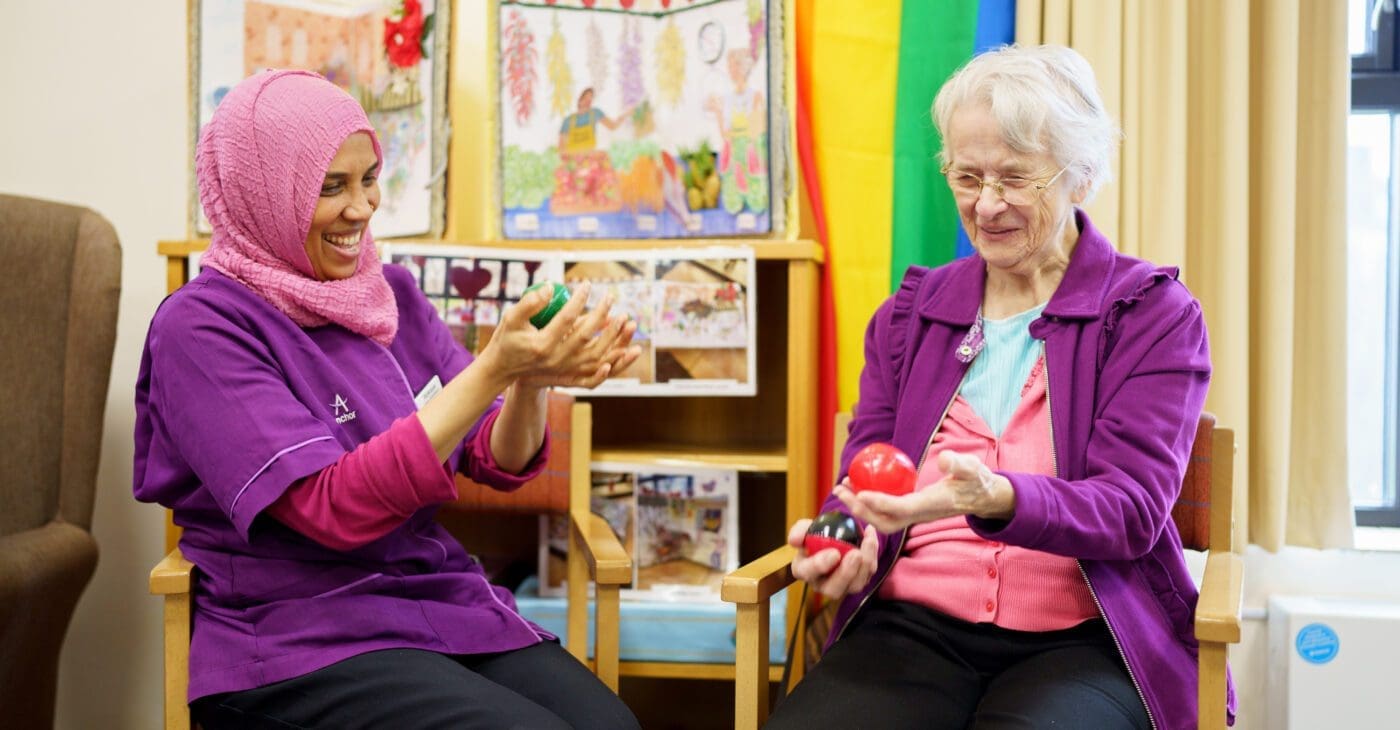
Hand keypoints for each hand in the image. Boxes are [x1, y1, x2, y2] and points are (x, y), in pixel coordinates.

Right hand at [480, 283, 641, 389]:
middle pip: (585, 336)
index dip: (579, 300)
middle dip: (601, 315)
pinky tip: (623, 351)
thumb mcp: (511, 318)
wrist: (503, 369)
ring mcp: (563, 370)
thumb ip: (530, 302)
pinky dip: (611, 363)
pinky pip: (594, 373)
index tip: (587, 285)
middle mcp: (555, 360)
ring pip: (595, 356)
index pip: (566, 318)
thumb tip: (553, 287)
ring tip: (625, 320)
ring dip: (612, 339)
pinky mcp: (568, 376)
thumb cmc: (506, 339)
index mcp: (541, 344)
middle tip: (610, 297)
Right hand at [787, 517, 878, 600]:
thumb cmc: (816, 534)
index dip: (820, 565)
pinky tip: (871, 537)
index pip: (807, 572)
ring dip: (864, 566)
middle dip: (846, 573)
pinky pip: (868, 575)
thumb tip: (794, 541)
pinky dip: (872, 556)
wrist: (833, 536)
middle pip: (833, 589)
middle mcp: (822, 584)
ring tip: (868, 542)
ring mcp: (842, 586)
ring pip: (855, 586)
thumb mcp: (805, 528)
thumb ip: (799, 531)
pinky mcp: (858, 581)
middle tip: (855, 554)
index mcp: (804, 570)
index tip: (834, 553)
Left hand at [834, 451, 1014, 532]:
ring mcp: (914, 516)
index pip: (902, 508)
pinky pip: (885, 512)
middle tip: (840, 489)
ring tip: (843, 487)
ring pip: (882, 519)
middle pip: (884, 521)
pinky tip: (858, 484)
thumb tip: (945, 460)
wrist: (981, 497)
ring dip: (860, 507)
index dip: (880, 503)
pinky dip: (868, 502)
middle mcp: (920, 515)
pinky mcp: (911, 511)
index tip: (860, 493)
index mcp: (932, 505)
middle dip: (860, 510)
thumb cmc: (976, 480)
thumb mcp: (972, 468)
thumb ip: (960, 465)